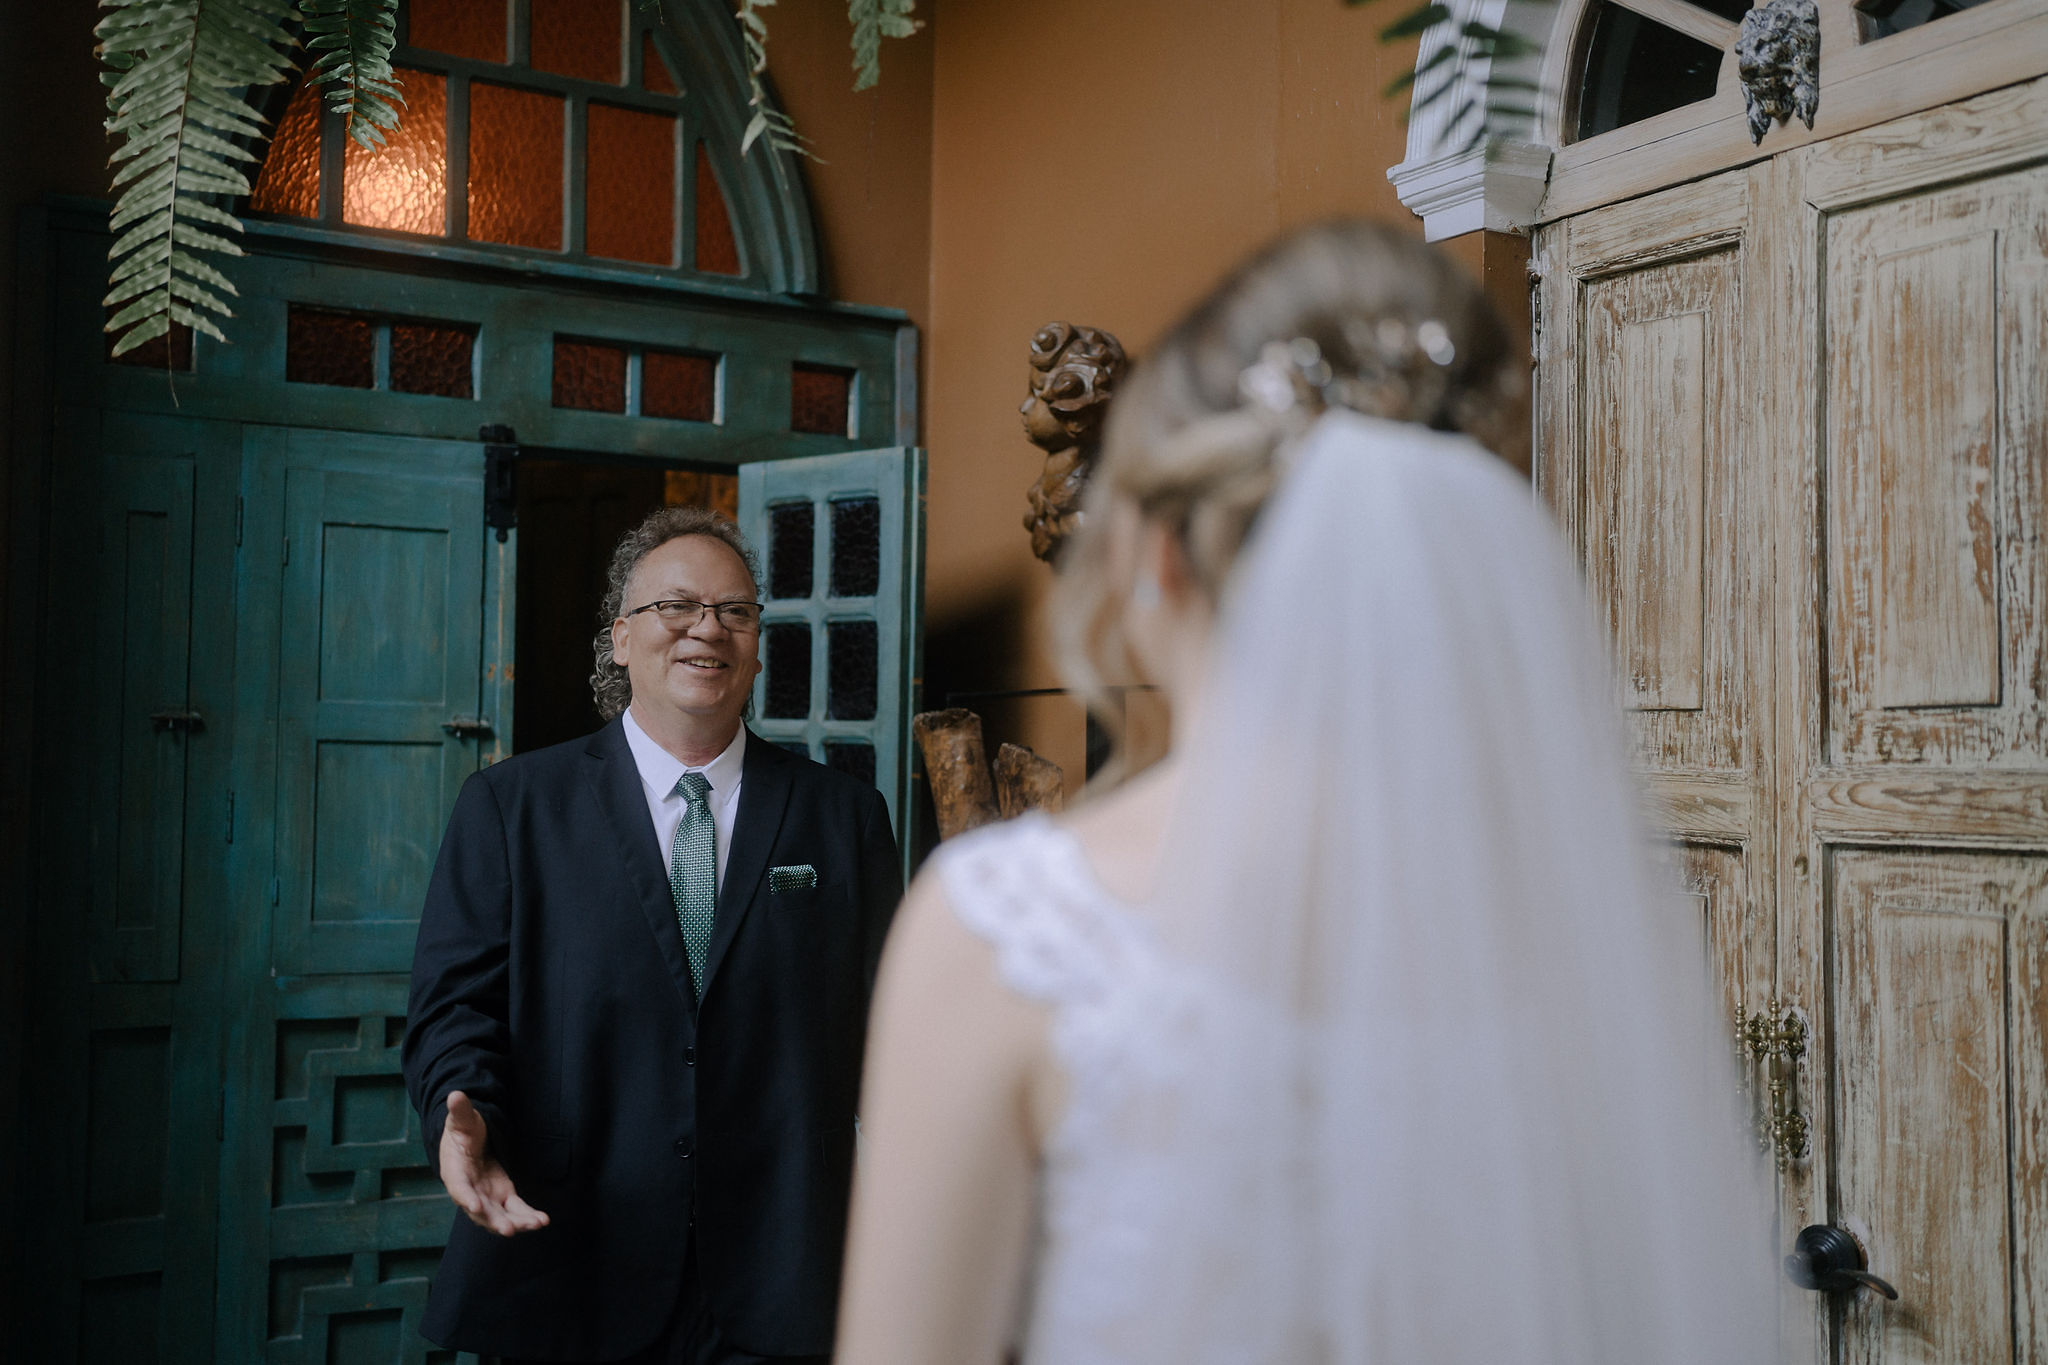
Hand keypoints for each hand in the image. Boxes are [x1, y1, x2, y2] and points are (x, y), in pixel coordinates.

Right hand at [438, 1091, 550, 1236]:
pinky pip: (515, 1210)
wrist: (469, 1144)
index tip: (475, 1207)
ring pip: (500, 1216)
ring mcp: (487, 1197)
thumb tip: (455, 1095)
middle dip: (495, 1221)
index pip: (459, 1188)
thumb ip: (460, 1111)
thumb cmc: (462, 1131)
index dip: (466, 1198)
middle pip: (481, 1211)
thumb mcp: (462, 1120)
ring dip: (517, 1223)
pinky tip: (542, 1221)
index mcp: (455, 1173)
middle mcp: (470, 1191)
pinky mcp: (503, 1197)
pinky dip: (527, 1217)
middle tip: (509, 1230)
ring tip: (536, 1224)